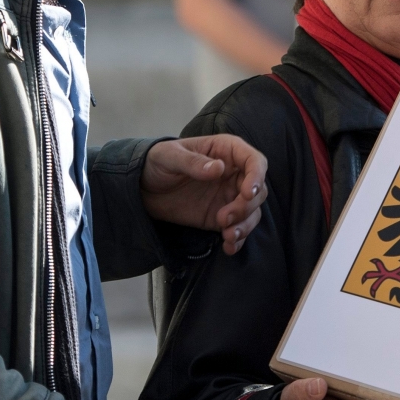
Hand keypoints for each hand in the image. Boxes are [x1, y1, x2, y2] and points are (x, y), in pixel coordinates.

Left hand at [141, 135, 267, 254]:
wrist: (142, 188)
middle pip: (258, 191)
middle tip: (224, 219)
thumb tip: (218, 168)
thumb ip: (192, 162)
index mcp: (226, 151)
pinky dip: (238, 240)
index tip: (247, 194)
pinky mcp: (221, 217)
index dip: (257, 177)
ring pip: (252, 212)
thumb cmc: (157, 162)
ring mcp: (229, 197)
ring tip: (227, 236)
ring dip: (245, 226)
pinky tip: (228, 247)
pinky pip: (238, 228)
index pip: (254, 161)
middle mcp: (234, 174)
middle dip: (246, 207)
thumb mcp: (169, 156)